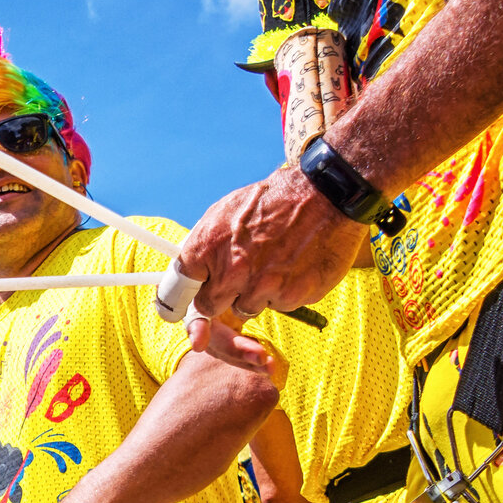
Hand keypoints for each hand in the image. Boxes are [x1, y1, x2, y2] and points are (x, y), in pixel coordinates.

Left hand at [176, 165, 369, 369]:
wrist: (324, 194)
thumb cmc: (271, 202)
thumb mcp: (224, 213)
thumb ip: (203, 247)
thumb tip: (189, 273)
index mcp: (206, 249)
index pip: (178, 290)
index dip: (182, 297)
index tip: (183, 303)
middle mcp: (231, 272)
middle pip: (210, 307)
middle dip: (221, 295)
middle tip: (241, 274)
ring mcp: (262, 288)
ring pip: (246, 308)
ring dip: (256, 293)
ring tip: (273, 262)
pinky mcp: (292, 296)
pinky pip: (279, 305)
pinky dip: (286, 292)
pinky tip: (294, 266)